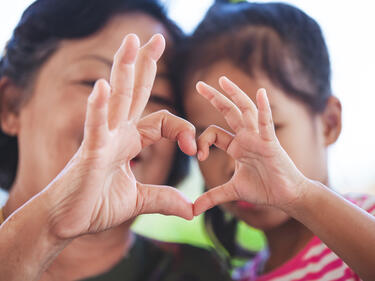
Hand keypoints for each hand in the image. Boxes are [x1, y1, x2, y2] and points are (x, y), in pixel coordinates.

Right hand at [46, 34, 195, 238]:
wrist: (67, 222)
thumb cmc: (96, 206)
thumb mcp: (139, 201)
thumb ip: (164, 199)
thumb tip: (190, 210)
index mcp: (130, 141)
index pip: (164, 122)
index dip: (183, 129)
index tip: (194, 149)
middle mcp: (117, 134)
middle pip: (134, 93)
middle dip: (145, 64)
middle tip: (156, 37)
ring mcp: (103, 140)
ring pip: (116, 100)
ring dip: (123, 69)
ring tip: (131, 41)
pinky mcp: (89, 153)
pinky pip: (95, 127)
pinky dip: (98, 107)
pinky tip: (103, 86)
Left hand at [193, 76, 307, 215]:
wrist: (286, 196)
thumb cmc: (263, 190)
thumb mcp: (232, 191)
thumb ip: (212, 196)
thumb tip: (192, 210)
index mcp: (236, 146)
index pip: (214, 133)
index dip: (202, 140)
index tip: (197, 156)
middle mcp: (246, 137)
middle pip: (229, 112)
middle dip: (215, 98)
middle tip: (199, 84)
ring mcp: (258, 138)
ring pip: (245, 111)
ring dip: (234, 95)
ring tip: (223, 80)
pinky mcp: (271, 143)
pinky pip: (266, 123)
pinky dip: (264, 108)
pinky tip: (260, 93)